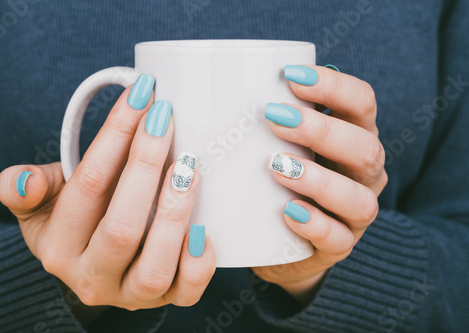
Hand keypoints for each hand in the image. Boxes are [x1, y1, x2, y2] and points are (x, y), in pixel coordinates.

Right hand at [0, 79, 215, 314]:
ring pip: (152, 267)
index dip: (115, 135)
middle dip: (146, 166)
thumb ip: (25, 188)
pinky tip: (205, 227)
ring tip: (189, 167)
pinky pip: (185, 293)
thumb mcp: (41, 201)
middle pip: (121, 227)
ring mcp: (129, 295)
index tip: (143, 95)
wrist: (95, 258)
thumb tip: (25, 181)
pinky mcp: (165, 301)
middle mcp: (90, 278)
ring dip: (174, 214)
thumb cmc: (75, 218)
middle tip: (166, 120)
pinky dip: (198, 263)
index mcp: (58, 247)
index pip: (87, 186)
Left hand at [252, 65, 386, 301]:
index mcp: (353, 137)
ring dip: (319, 180)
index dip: (334, 86)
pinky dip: (315, 224)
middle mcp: (363, 174)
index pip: (361, 103)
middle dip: (321, 130)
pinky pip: (339, 239)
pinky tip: (288, 212)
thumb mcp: (272, 145)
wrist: (279, 242)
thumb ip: (258, 121)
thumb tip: (199, 92)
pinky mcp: (340, 246)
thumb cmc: (273, 180)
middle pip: (366, 147)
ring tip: (277, 167)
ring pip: (359, 198)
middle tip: (275, 117)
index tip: (290, 77)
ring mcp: (356, 214)